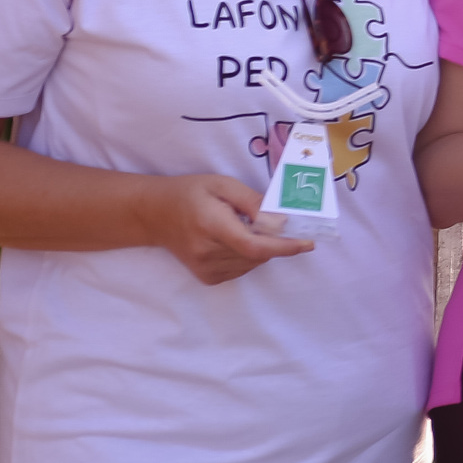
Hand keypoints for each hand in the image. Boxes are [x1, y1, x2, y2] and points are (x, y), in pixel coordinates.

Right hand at [147, 174, 314, 283]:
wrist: (154, 214)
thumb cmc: (190, 193)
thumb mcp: (222, 185)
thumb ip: (253, 202)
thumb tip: (280, 220)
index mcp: (211, 226)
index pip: (254, 246)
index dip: (284, 247)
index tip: (308, 243)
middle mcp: (207, 253)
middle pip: (258, 255)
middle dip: (276, 241)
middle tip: (278, 224)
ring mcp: (205, 269)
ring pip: (252, 263)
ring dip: (262, 248)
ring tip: (243, 227)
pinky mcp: (206, 277)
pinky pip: (241, 269)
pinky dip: (249, 256)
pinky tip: (234, 240)